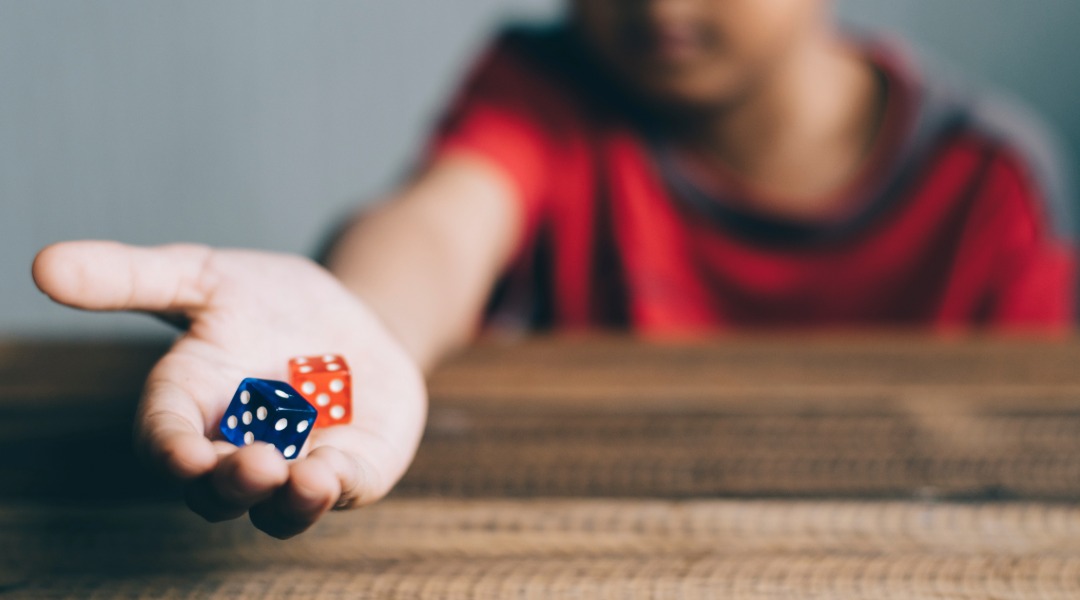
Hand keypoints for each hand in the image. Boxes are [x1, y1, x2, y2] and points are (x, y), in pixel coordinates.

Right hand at [32, 241, 426, 537]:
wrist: (351, 314)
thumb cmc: (264, 300)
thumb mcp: (202, 276)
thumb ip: (130, 277)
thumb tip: (44, 265)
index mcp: (188, 406)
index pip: (164, 439)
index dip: (171, 451)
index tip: (185, 456)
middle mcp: (231, 450)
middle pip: (214, 491)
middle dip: (228, 484)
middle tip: (254, 466)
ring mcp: (290, 467)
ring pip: (274, 509)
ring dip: (283, 501)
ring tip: (300, 480)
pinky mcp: (346, 471)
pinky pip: (336, 492)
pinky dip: (331, 490)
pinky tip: (332, 477)